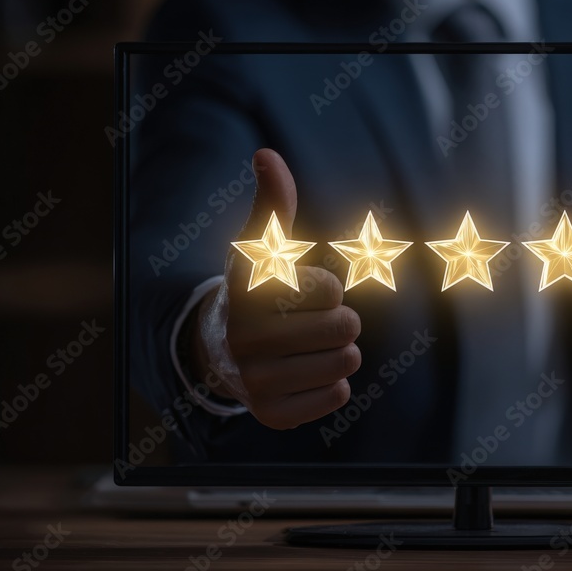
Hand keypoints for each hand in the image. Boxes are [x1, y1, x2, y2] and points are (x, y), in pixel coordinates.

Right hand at [189, 149, 360, 428]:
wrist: (224, 352)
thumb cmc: (261, 294)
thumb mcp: (265, 247)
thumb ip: (274, 202)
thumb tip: (266, 155)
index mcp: (249, 293)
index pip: (331, 287)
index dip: (327, 287)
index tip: (299, 291)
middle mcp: (245, 339)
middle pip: (346, 326)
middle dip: (340, 321)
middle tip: (313, 323)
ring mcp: (256, 382)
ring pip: (347, 361)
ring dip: (339, 352)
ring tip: (311, 348)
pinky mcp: (273, 415)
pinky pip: (338, 395)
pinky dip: (332, 384)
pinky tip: (305, 375)